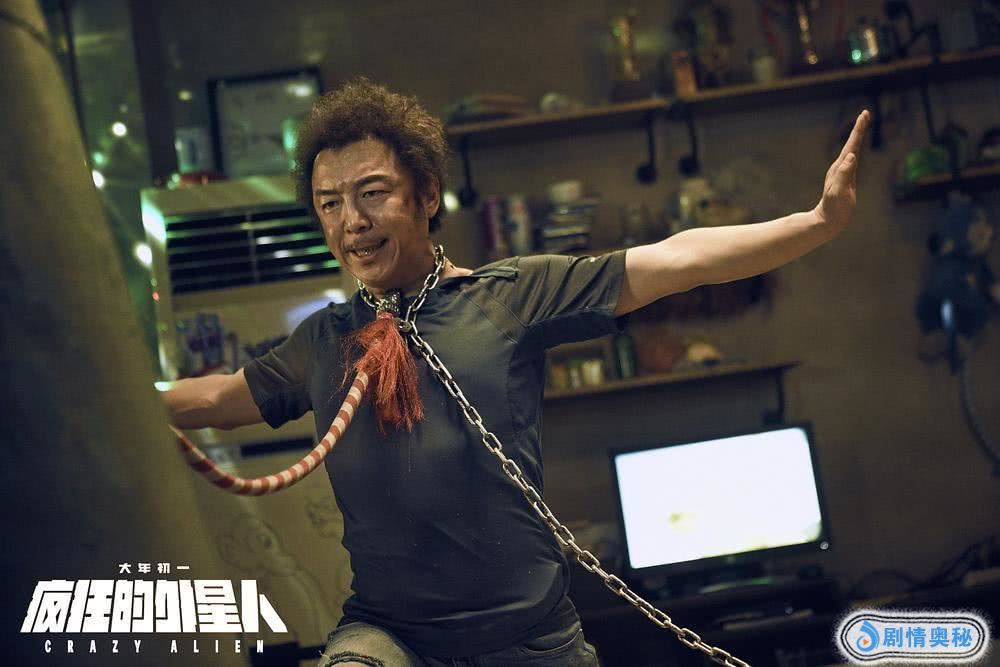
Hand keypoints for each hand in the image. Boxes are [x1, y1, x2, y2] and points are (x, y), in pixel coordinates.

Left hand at [814, 110, 869, 233]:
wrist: (827, 221)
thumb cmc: (834, 208)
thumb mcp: (838, 192)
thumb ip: (844, 174)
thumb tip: (851, 156)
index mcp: (841, 168)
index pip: (852, 145)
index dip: (859, 130)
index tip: (864, 115)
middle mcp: (841, 167)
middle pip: (852, 144)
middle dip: (859, 129)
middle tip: (865, 114)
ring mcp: (842, 173)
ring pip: (851, 150)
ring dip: (857, 137)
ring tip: (862, 125)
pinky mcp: (845, 179)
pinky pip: (852, 160)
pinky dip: (855, 150)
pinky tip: (855, 149)